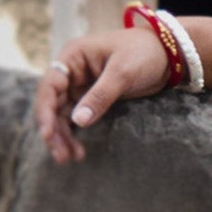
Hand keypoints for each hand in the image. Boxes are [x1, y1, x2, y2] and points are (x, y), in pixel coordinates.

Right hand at [34, 26, 170, 162]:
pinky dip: (76, 134)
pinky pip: (77, 118)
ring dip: (63, 136)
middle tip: (60, 155)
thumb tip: (78, 121)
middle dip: (53, 129)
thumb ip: (100, 96)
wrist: (166, 55)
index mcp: (72, 57)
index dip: (45, 110)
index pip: (49, 85)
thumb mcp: (122, 72)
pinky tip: (78, 152)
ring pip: (63, 114)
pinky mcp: (91, 98)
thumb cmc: (143, 53)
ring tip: (68, 159)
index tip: (48, 133)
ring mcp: (79, 86)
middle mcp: (71, 71)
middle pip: (52, 103)